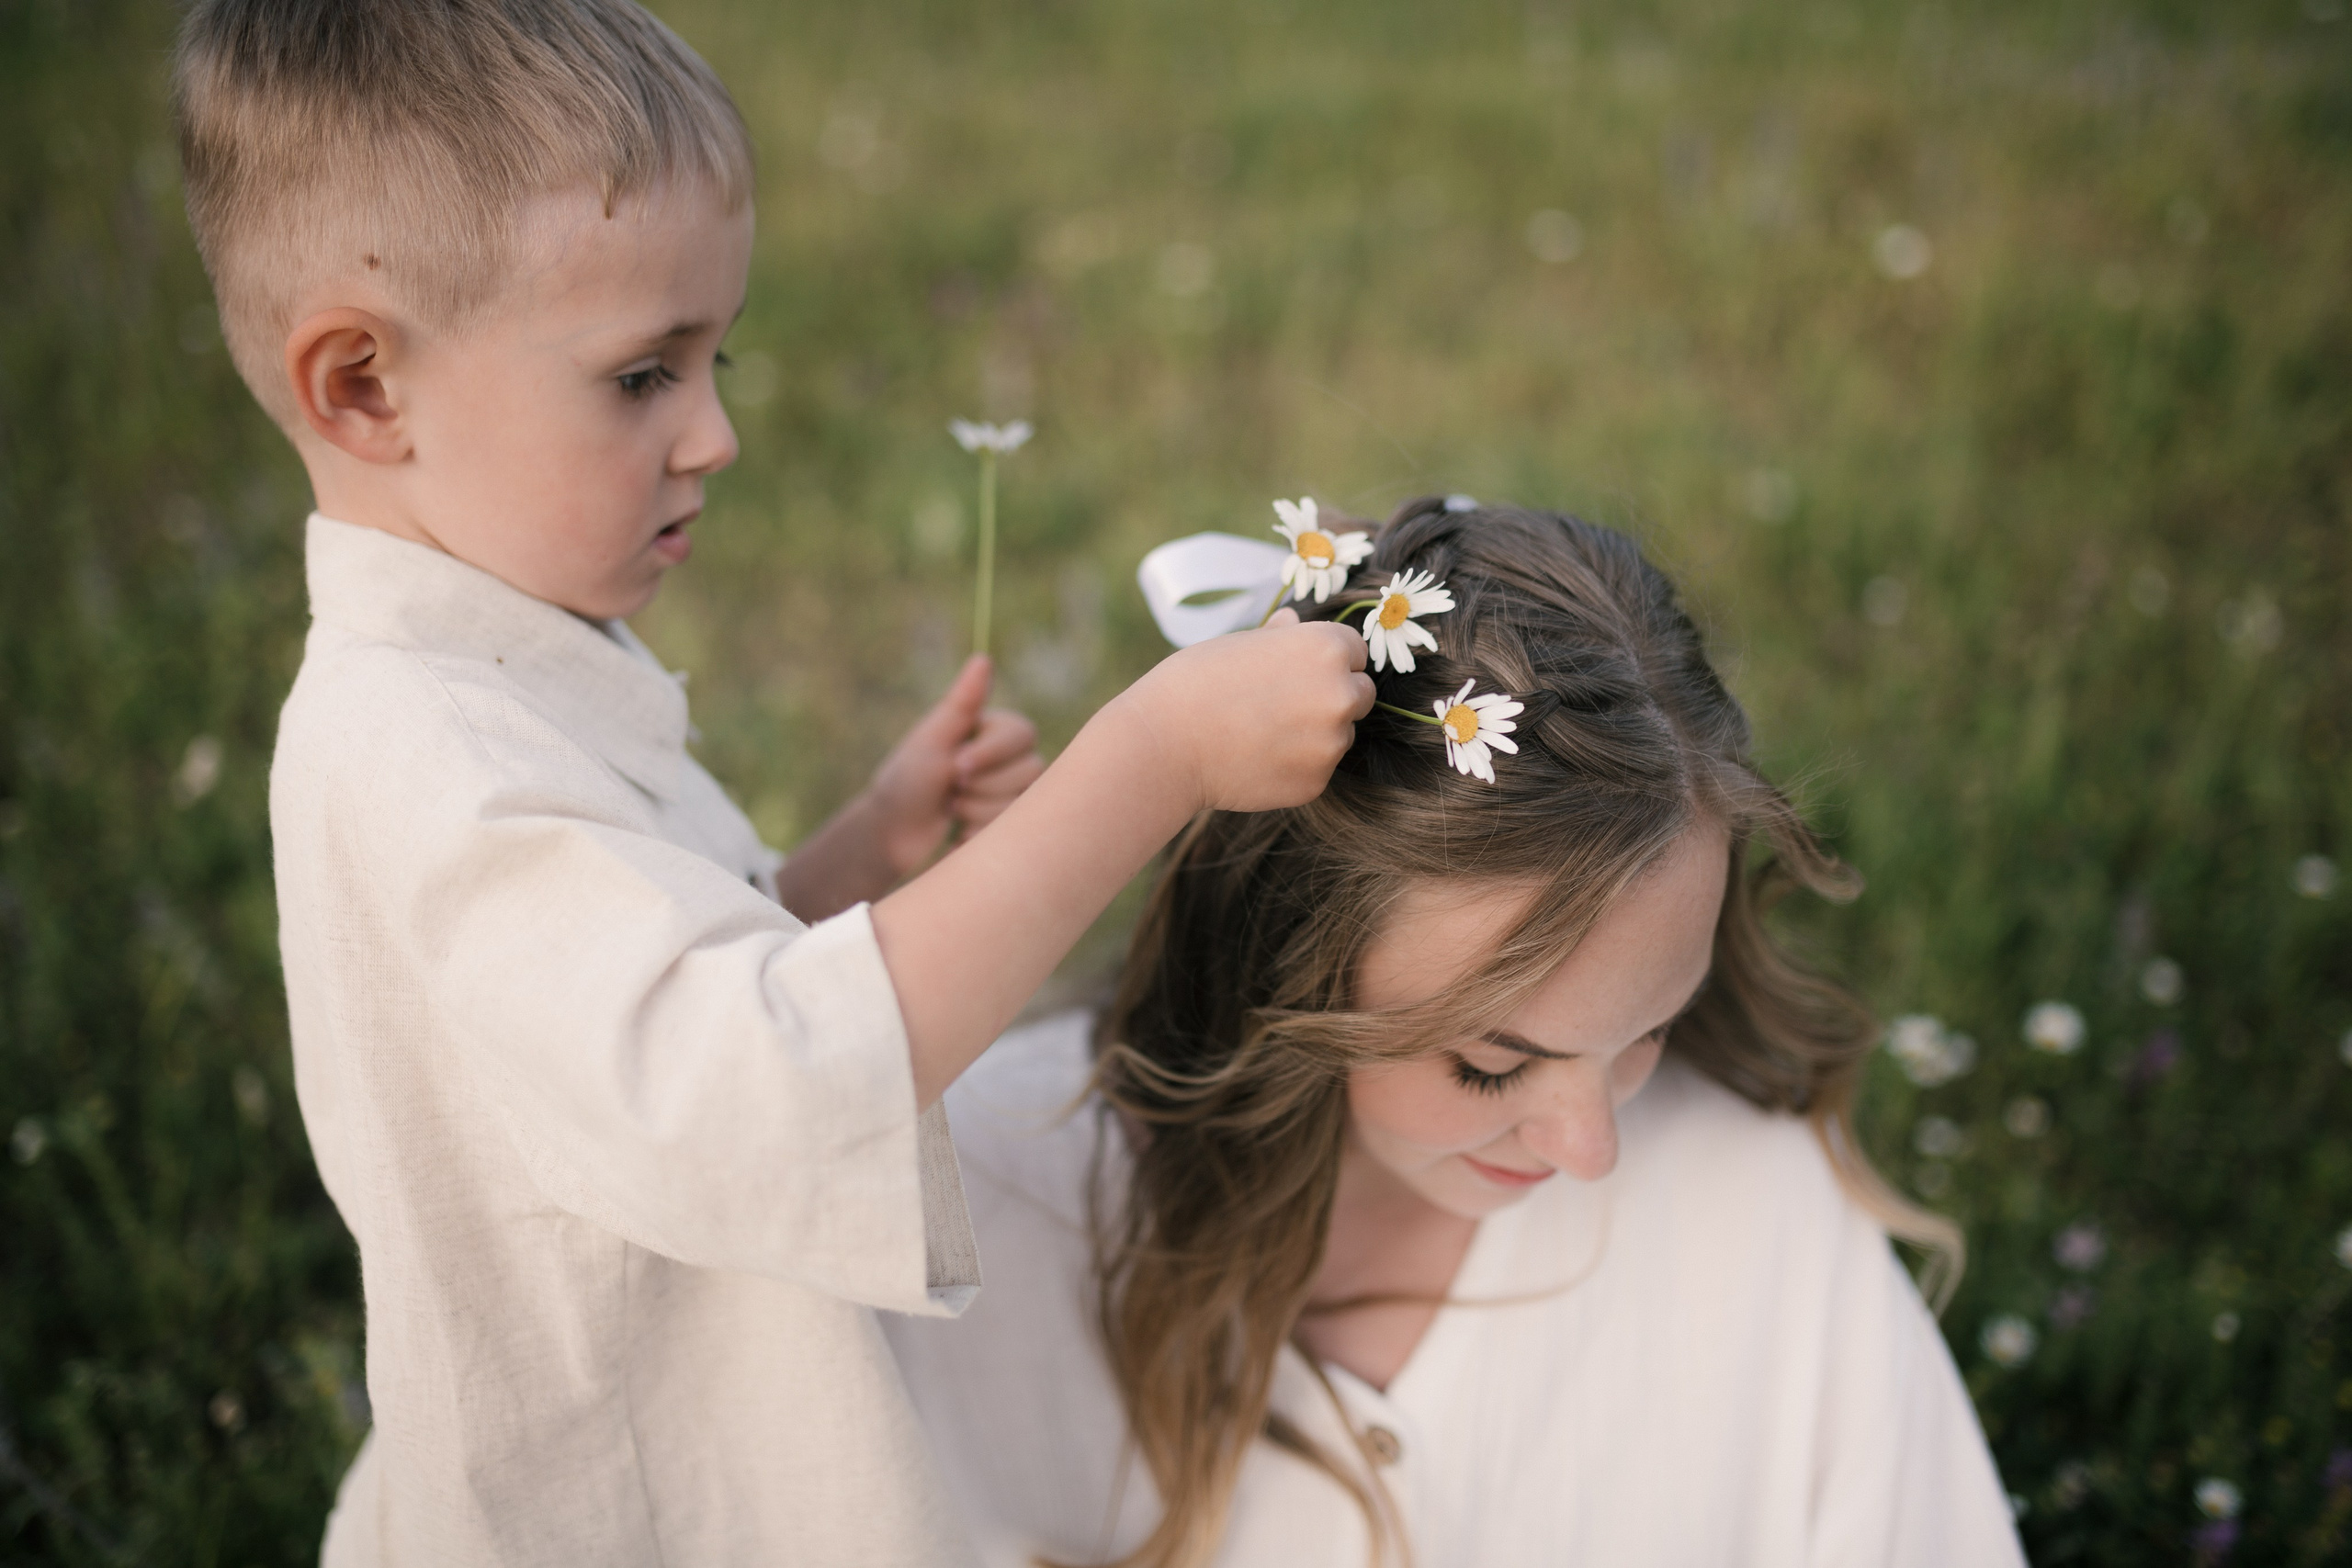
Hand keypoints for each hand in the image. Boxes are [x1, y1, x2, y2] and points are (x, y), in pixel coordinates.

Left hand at [866, 655, 1044, 876]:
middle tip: (950, 789)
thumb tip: (983, 659)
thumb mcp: (932, 738)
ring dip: (979, 813)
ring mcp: (1014, 792)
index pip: (1023, 735)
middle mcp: (1012, 758)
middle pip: (1031, 771)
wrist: (891, 832)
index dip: (991, 755)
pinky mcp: (1009, 824)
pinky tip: (958, 833)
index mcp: (996, 729)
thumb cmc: (907, 779)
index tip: (957, 766)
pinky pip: (1018, 833)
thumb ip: (963, 703)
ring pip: (1024, 804)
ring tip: (951, 810)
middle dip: (981, 788)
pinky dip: (980, 834)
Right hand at [1114, 608, 1373, 813]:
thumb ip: (1281, 636)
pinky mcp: (1316, 783)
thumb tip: (1294, 622)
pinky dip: (1295, 767)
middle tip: (1284, 704)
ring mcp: (1331, 744)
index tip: (1299, 670)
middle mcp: (1341, 694)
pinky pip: (1317, 770)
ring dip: (1315, 735)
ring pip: (1339, 735)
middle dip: (1333, 697)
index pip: (1356, 651)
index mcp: (1327, 648)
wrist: (1165, 744)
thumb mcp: (1240, 642)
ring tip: (1262, 732)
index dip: (1329, 659)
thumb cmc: (1196, 681)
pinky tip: (1256, 758)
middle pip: (1360, 694)